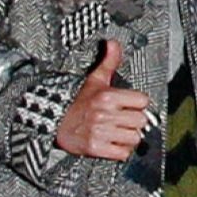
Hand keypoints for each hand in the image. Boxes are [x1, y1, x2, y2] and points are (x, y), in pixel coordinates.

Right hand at [54, 40, 148, 160]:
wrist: (53, 121)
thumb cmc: (78, 102)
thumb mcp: (94, 80)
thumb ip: (109, 62)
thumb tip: (113, 43)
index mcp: (107, 96)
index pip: (143, 101)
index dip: (138, 104)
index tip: (130, 105)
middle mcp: (104, 114)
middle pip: (141, 121)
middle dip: (134, 122)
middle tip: (123, 120)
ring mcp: (100, 131)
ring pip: (135, 138)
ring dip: (129, 137)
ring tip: (117, 132)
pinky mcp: (95, 147)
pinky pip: (123, 153)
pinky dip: (120, 151)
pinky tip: (112, 143)